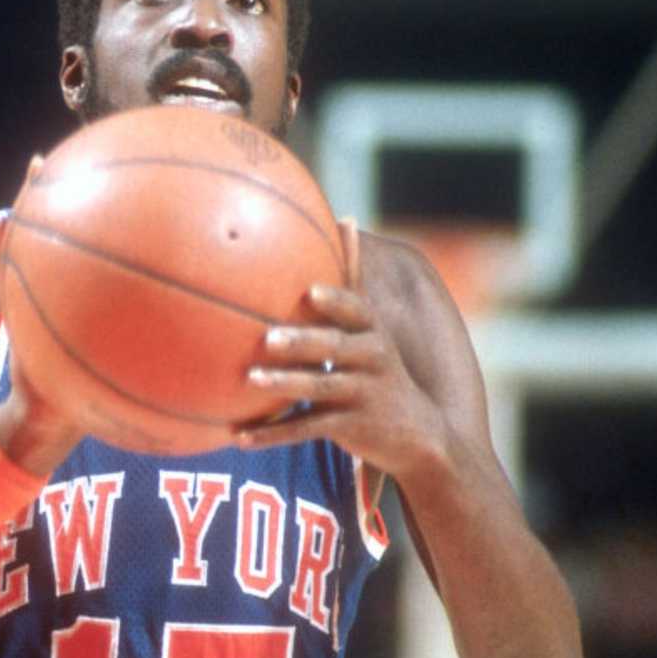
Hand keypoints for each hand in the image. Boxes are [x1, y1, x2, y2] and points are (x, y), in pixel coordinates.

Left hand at [236, 221, 444, 479]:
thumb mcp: (372, 333)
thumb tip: (345, 221)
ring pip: (318, 387)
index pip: (358, 311)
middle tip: (268, 337)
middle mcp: (371, 361)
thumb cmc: (376, 372)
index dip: (336, 301)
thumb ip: (350, 288)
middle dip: (303, 342)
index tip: (310, 292)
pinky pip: (306, 428)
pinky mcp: (350, 428)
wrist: (418, 434)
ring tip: (251, 379)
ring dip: (284, 384)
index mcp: (373, 333)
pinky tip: (238, 436)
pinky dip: (272, 433)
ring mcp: (361, 395)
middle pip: (334, 347)